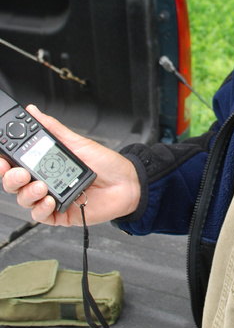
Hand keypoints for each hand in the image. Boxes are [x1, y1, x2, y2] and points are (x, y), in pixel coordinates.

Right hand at [0, 105, 141, 226]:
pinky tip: (48, 200)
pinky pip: (41, 216)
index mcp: (44, 164)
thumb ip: (53, 128)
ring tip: (40, 186)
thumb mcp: (76, 142)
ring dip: (27, 193)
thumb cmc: (104, 163)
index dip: (4, 163)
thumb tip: (34, 111)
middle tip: (20, 173)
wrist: (126, 183)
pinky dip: (41, 209)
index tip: (2, 159)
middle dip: (11, 178)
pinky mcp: (60, 214)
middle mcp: (44, 182)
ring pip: (24, 200)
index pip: (15, 164)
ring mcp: (50, 198)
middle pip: (14, 184)